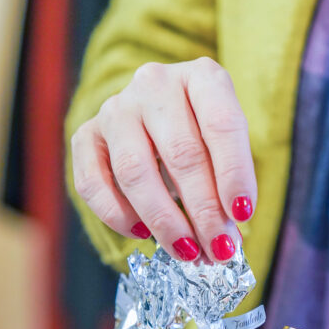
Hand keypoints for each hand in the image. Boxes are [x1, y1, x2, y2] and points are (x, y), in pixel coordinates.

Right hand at [71, 57, 256, 261]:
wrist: (156, 116)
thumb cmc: (201, 137)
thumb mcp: (226, 148)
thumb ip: (228, 186)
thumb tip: (225, 241)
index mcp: (202, 77)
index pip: (221, 123)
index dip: (234, 173)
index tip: (242, 214)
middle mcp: (155, 84)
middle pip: (181, 152)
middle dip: (203, 209)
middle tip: (218, 248)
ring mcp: (116, 108)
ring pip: (135, 171)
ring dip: (163, 220)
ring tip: (187, 252)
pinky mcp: (86, 134)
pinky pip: (92, 182)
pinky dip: (117, 215)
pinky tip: (142, 234)